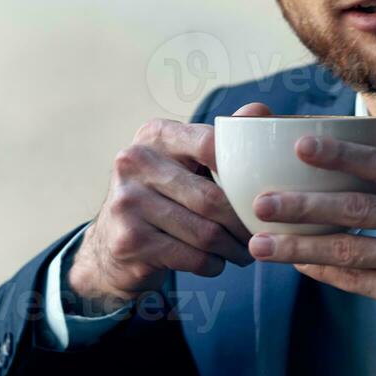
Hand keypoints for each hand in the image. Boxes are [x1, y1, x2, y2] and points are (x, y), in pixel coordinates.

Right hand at [67, 103, 268, 313]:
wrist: (111, 242)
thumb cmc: (163, 194)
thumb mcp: (184, 160)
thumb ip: (221, 138)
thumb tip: (261, 110)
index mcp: (156, 135)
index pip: (209, 143)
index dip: (242, 166)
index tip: (264, 188)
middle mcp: (135, 162)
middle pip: (212, 198)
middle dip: (243, 222)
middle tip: (260, 233)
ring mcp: (128, 202)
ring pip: (205, 233)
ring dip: (233, 248)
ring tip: (244, 251)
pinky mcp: (129, 240)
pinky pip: (191, 257)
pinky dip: (212, 264)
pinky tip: (217, 262)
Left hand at [248, 137, 375, 375]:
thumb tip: (353, 165)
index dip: (341, 154)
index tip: (300, 145)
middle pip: (357, 206)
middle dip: (303, 204)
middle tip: (261, 200)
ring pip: (347, 247)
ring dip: (297, 245)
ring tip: (259, 242)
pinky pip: (354, 279)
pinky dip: (321, 270)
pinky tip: (296, 263)